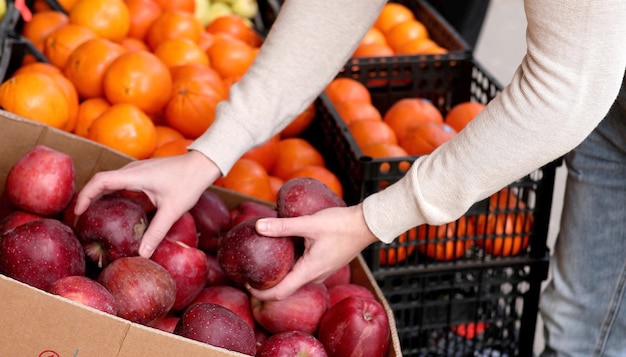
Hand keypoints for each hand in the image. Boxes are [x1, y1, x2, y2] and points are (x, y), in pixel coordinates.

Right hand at [74, 150, 220, 257]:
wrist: (203, 164)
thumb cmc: (189, 182)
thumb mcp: (172, 210)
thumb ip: (156, 232)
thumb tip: (143, 254)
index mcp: (134, 175)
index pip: (100, 181)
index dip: (85, 195)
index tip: (77, 213)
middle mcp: (132, 170)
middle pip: (102, 182)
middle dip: (88, 199)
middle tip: (81, 220)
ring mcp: (138, 171)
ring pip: (112, 182)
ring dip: (100, 196)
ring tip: (94, 217)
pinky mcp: (144, 174)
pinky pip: (122, 184)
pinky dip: (114, 195)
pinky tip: (117, 212)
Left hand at [248, 204, 378, 300]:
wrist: (367, 224)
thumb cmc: (341, 224)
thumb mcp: (310, 223)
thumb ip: (283, 226)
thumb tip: (258, 226)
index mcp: (309, 271)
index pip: (279, 293)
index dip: (260, 293)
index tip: (247, 284)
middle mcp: (315, 276)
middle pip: (286, 288)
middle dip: (267, 283)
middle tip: (250, 272)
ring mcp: (322, 271)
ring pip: (295, 278)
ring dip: (280, 273)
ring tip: (264, 259)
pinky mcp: (325, 263)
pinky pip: (304, 270)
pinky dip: (291, 265)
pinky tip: (285, 249)